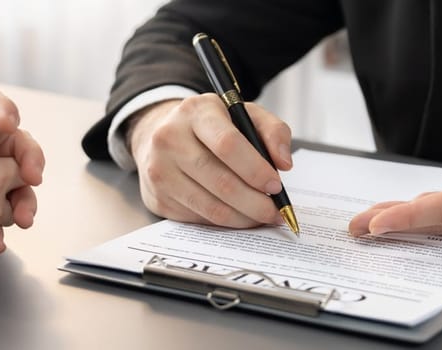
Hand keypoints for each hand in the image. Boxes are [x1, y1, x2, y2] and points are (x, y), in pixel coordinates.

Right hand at [127, 94, 291, 227]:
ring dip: (243, 218)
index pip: (227, 144)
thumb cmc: (212, 126)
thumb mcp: (245, 115)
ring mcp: (159, 170)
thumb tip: (284, 164)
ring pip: (210, 207)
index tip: (276, 186)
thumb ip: (273, 131)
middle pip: (221, 181)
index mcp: (196, 112)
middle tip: (275, 211)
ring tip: (262, 216)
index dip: (256, 170)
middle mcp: (170, 139)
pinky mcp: (157, 197)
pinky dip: (224, 222)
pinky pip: (199, 218)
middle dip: (255, 203)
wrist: (164, 135)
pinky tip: (238, 216)